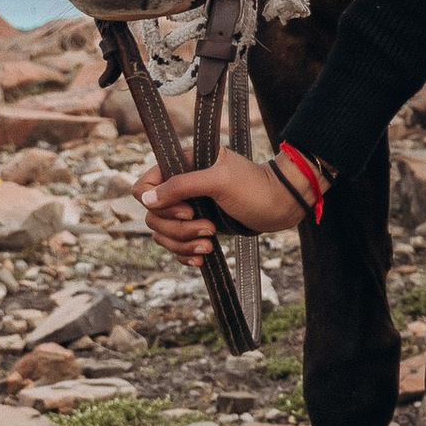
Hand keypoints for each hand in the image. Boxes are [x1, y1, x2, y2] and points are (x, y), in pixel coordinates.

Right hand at [137, 155, 305, 256]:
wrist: (282, 206)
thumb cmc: (255, 188)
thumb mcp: (219, 181)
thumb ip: (181, 186)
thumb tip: (146, 200)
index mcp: (181, 166)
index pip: (143, 187)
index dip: (160, 204)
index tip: (189, 210)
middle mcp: (180, 186)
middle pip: (153, 216)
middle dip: (179, 229)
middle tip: (208, 228)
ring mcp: (188, 207)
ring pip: (163, 233)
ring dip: (183, 244)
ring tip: (209, 245)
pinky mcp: (196, 226)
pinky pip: (175, 245)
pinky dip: (185, 254)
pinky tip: (202, 259)